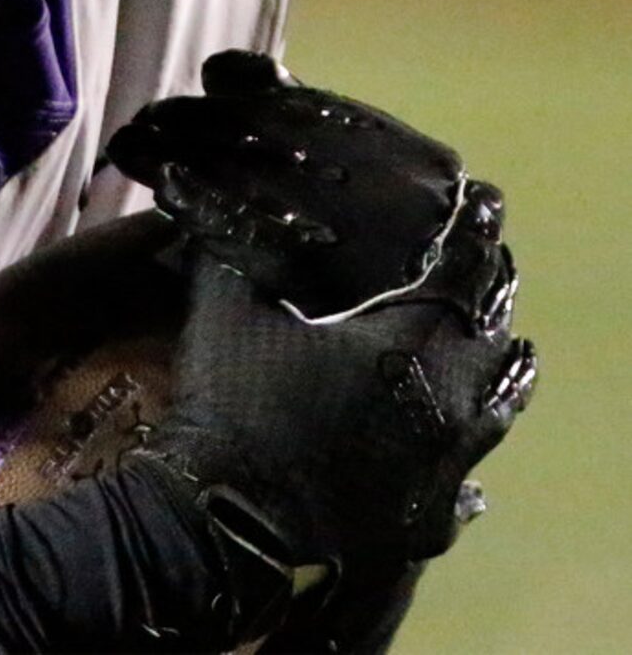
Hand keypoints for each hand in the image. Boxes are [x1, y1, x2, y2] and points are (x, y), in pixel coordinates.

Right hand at [111, 54, 535, 576]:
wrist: (225, 522)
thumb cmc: (233, 404)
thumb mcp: (225, 307)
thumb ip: (234, 243)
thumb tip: (214, 186)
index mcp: (406, 348)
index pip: (462, 277)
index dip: (473, 235)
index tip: (481, 202)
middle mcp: (443, 407)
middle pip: (492, 342)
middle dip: (488, 299)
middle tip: (481, 267)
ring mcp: (441, 471)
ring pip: (494, 411)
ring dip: (492, 372)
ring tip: (491, 345)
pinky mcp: (426, 521)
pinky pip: (468, 483)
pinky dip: (467, 455)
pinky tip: (462, 450)